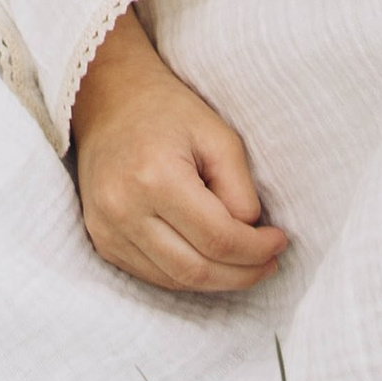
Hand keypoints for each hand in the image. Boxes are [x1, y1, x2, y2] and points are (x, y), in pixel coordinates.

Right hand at [70, 9, 284, 296]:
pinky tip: (208, 260)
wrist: (107, 98)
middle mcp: (123, 207)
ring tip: (244, 265)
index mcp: (154, 176)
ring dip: (217, 281)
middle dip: (242, 274)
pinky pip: (153, 276)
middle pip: (195, 270)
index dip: (256, 249)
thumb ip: (239, 188)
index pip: (217, 238)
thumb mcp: (217, 134)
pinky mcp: (102, 240)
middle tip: (268, 264)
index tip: (279, 241)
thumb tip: (251, 235)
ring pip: (174, 281)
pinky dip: (186, 276)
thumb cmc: (168, 110)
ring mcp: (106, 228)